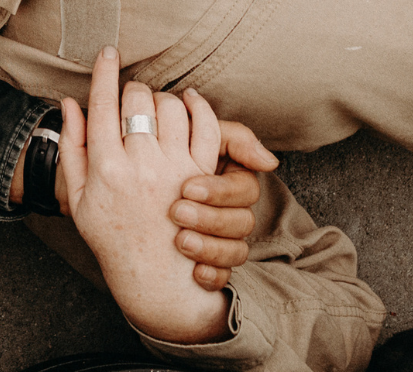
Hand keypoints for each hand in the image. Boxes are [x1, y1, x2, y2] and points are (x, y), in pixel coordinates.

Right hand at [59, 49, 232, 346]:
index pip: (103, 103)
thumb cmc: (111, 238)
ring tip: (157, 107)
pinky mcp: (201, 176)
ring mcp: (174, 170)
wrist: (153, 280)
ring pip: (172, 106)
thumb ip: (73, 148)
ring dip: (163, 98)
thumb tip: (69, 103)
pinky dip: (200, 107)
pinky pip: (207, 126)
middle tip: (132, 96)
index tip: (109, 51)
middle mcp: (140, 164)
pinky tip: (190, 102)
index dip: (105, 71)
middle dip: (134, 89)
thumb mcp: (79, 199)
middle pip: (139, 98)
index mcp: (106, 167)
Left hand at [176, 120, 275, 288]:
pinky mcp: (214, 263)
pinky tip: (194, 272)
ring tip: (180, 241)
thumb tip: (271, 162)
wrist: (141, 178)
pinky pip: (224, 277)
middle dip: (209, 218)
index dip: (219, 191)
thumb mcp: (198, 135)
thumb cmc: (172, 150)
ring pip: (236, 251)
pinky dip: (211, 276)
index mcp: (236, 181)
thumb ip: (235, 139)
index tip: (187, 188)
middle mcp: (235, 211)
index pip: (245, 190)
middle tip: (177, 212)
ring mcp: (226, 239)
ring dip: (209, 247)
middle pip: (242, 222)